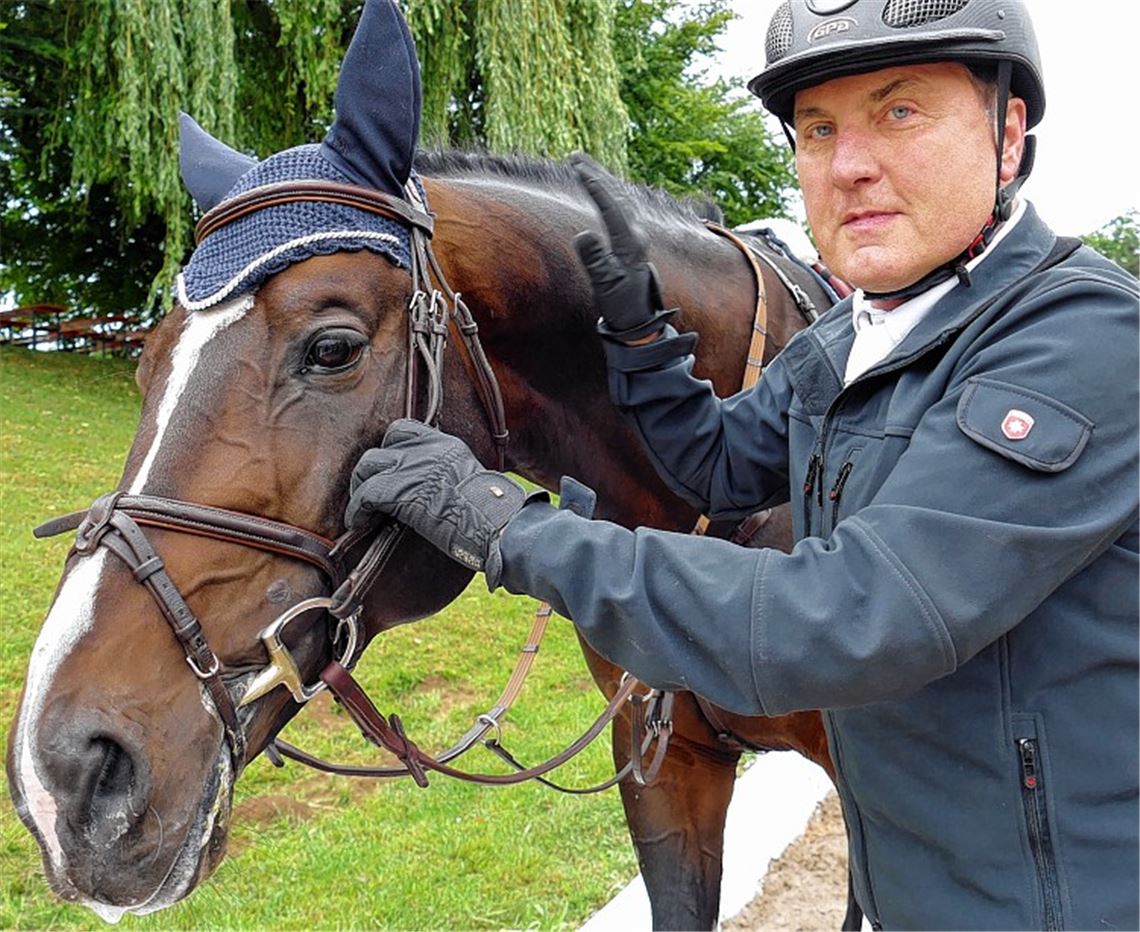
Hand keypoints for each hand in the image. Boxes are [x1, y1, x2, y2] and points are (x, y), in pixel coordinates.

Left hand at [344, 419, 528, 588]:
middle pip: (381, 447)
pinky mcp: (398, 489)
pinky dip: (357, 510)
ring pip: (367, 466)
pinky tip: (358, 522)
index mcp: (444, 445)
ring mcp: (410, 467)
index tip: (389, 467)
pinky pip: (365, 495)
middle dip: (372, 470)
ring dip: (360, 488)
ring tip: (361, 508)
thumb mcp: (471, 480)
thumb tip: (443, 493)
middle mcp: (425, 449)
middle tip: (370, 490)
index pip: (405, 430)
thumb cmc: (490, 512)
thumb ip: (450, 475)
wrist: (493, 522)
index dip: (391, 449)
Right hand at [571, 153, 674, 340]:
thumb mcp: (605, 286)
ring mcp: (636, 232)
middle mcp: (636, 232)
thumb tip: (583, 235)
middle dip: (596, 174)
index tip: (579, 171)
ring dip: (601, 177)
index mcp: (631, 243)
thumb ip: (595, 261)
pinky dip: (607, 188)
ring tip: (579, 161)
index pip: (612, 208)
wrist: (639, 316)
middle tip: (574, 157)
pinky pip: (620, 204)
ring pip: (619, 196)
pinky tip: (598, 180)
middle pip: (617, 194)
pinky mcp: (632, 235)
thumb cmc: (620, 302)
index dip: (596, 188)